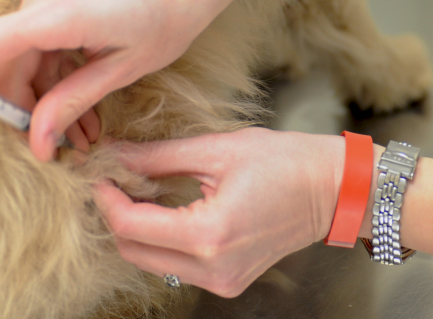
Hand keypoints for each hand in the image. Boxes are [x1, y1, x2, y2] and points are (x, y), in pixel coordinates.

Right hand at [0, 0, 374, 161]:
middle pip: (6, 60)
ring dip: (47, 96)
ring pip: (27, 53)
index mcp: (55, 12)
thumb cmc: (168, 15)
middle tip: (53, 146)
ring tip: (82, 135)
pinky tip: (84, 108)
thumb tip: (37, 140)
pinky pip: (42, 38)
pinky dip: (57, 72)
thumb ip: (73, 102)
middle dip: (26, 107)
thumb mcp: (123, 69)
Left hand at [93, 128, 344, 296]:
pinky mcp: (227, 282)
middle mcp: (212, 268)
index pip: (131, 226)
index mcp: (209, 234)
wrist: (332, 190)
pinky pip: (176, 266)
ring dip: (137, 228)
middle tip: (114, 178)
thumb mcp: (217, 149)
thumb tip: (114, 154)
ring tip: (140, 189)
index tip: (100, 171)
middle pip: (133, 251)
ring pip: (150, 261)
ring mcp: (220, 281)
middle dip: (116, 215)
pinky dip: (162, 239)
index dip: (107, 198)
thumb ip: (158, 156)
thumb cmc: (284, 161)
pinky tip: (166, 208)